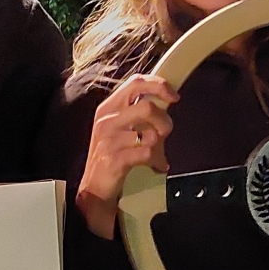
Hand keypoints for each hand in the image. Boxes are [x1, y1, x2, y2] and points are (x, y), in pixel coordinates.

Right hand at [76, 74, 179, 238]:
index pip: (135, 83)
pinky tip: (153, 165)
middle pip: (147, 106)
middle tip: (165, 132)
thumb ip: (138, 112)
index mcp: (108, 107)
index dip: (158, 85)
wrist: (95, 186)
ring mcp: (109, 140)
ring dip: (160, 144)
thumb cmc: (112, 154)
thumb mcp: (119, 127)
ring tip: (158, 152)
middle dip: (164, 120)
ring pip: (150, 133)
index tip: (173, 96)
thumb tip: (168, 100)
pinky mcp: (115, 159)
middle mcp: (107, 120)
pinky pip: (146, 153)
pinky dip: (155, 160)